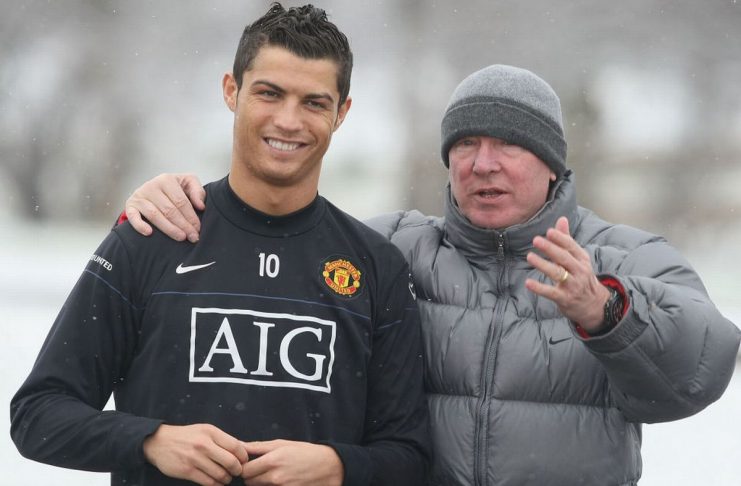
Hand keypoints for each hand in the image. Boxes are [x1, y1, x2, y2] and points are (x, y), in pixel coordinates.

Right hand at [125, 173, 205, 241]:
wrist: (153, 189)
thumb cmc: (174, 188)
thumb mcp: (187, 183)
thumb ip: (197, 191)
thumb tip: (201, 206)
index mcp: (167, 180)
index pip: (181, 201)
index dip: (191, 217)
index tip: (198, 229)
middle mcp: (151, 186)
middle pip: (169, 210)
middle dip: (183, 225)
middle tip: (192, 237)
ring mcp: (140, 196)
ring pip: (155, 215)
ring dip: (169, 228)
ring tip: (180, 237)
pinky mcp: (130, 205)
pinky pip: (133, 217)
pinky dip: (140, 225)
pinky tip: (150, 233)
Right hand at [143, 423, 248, 485]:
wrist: (159, 442)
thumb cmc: (186, 436)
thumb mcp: (205, 431)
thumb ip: (224, 439)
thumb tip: (245, 448)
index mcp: (211, 432)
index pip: (236, 446)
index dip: (243, 456)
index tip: (243, 461)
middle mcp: (204, 444)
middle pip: (230, 462)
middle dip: (237, 470)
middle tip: (237, 472)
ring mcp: (195, 458)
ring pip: (220, 474)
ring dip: (227, 479)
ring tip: (226, 478)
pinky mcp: (187, 471)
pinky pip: (208, 482)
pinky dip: (216, 485)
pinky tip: (217, 482)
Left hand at [240, 440, 342, 485]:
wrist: (328, 467)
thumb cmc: (305, 452)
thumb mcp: (282, 444)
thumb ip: (258, 447)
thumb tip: (239, 445)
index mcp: (272, 460)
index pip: (245, 471)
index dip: (245, 467)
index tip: (250, 463)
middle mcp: (275, 477)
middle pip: (249, 482)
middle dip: (251, 476)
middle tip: (260, 469)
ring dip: (261, 483)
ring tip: (272, 474)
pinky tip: (280, 481)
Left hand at [524, 216, 610, 331]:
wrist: (594, 305)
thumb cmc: (581, 277)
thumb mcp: (578, 258)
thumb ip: (567, 239)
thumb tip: (561, 218)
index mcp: (582, 259)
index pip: (571, 246)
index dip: (560, 239)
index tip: (549, 231)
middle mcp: (579, 271)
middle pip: (564, 258)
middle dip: (551, 248)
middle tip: (536, 240)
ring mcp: (572, 285)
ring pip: (557, 273)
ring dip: (543, 265)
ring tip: (530, 256)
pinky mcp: (565, 298)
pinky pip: (551, 292)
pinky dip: (539, 288)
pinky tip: (528, 282)